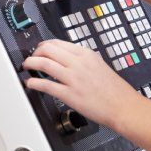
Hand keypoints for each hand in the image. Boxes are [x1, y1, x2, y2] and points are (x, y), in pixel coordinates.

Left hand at [22, 39, 143, 130]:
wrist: (124, 107)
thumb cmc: (115, 90)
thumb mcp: (99, 64)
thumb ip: (83, 60)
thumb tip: (67, 58)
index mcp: (86, 54)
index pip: (57, 42)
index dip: (44, 45)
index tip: (39, 49)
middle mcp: (78, 63)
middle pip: (48, 49)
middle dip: (35, 52)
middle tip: (31, 58)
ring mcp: (73, 78)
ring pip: (44, 64)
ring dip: (30, 64)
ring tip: (26, 67)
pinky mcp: (70, 95)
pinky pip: (46, 85)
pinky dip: (34, 83)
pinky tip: (30, 84)